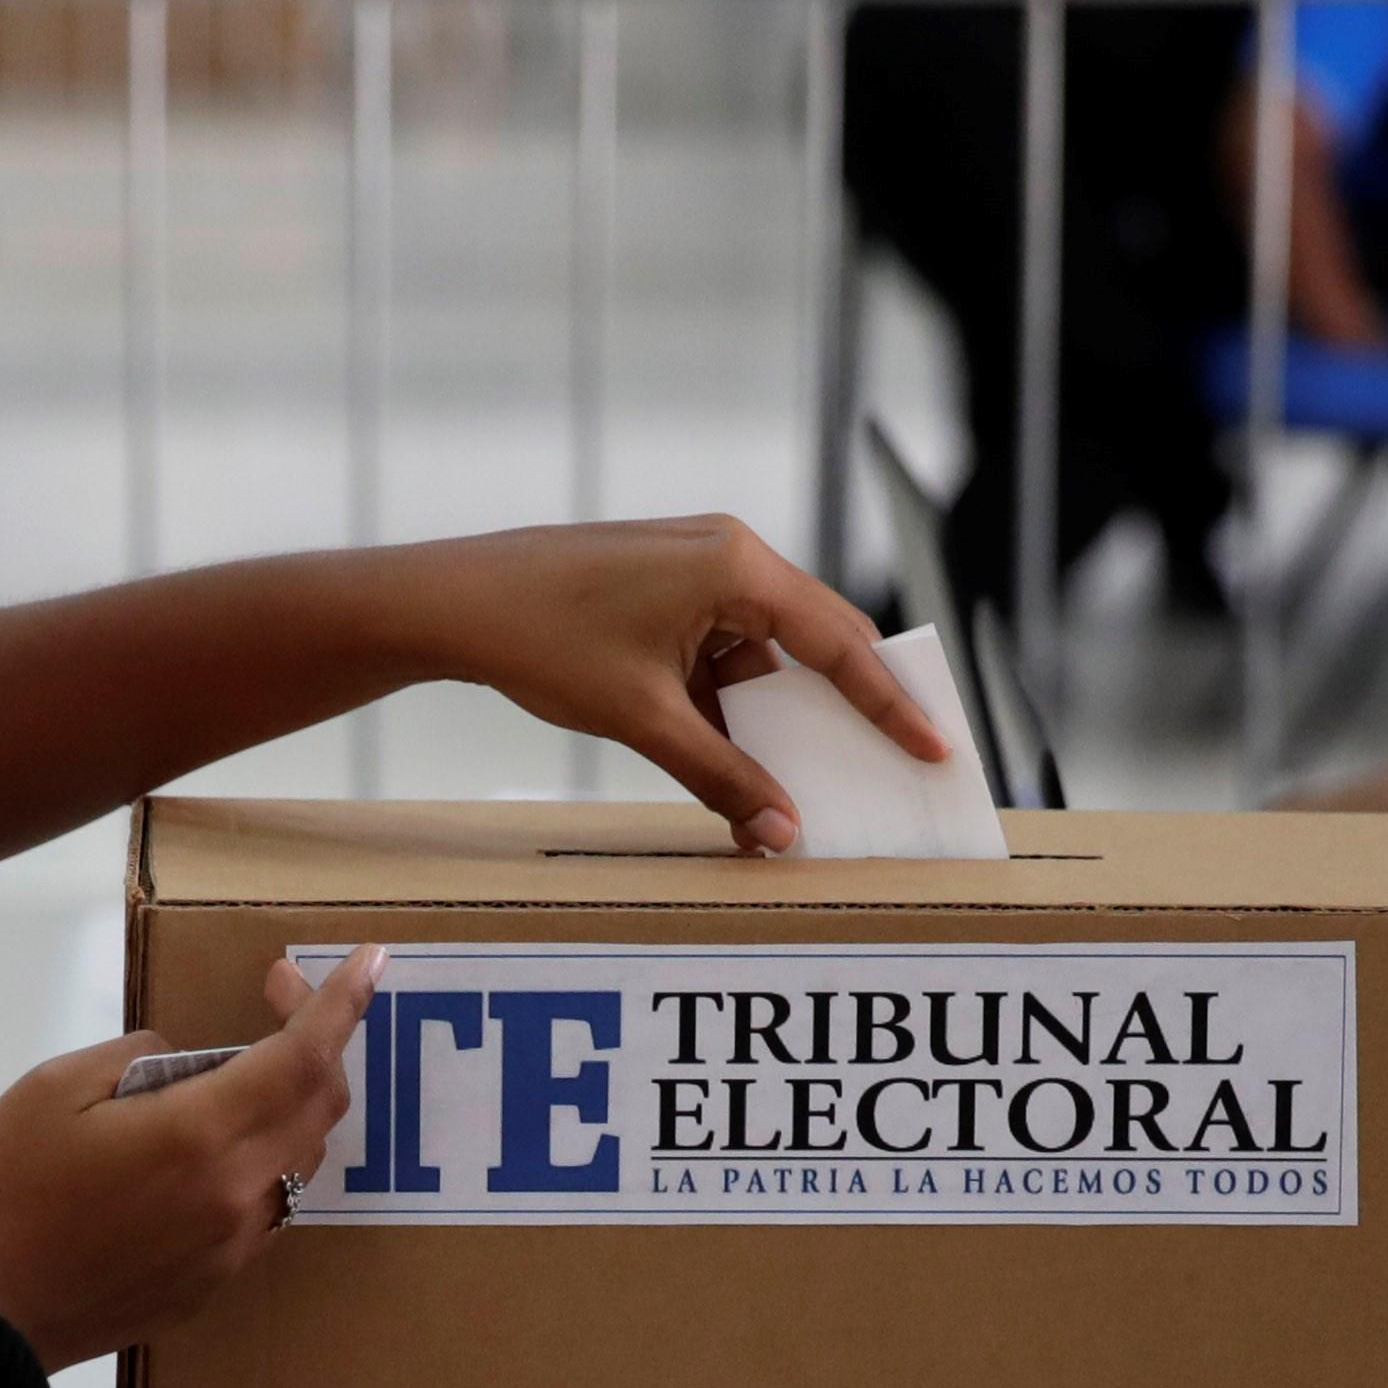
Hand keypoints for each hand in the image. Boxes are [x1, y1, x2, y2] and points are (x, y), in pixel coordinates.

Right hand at [0, 949, 389, 1372]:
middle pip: (319, 1106)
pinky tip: (218, 1144)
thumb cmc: (0, 1194)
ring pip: (302, 1161)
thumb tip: (179, 1061)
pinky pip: (270, 1207)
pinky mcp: (214, 1283)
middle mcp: (236, 1194)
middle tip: (273, 1000)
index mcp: (199, 1136)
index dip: (343, 1003)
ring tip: (244, 1070)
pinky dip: (266, 1158)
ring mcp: (231, 1247)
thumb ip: (136, 1059)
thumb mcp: (51, 1091)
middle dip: (316, 1041)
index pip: (304, 1057)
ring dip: (295, 1103)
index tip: (370, 960)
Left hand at [401, 519, 941, 852]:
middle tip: (888, 769)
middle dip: (844, 713)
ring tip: (792, 786)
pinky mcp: (666, 593)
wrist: (453, 602)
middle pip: (814, 642)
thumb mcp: (642, 719)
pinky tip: (730, 762)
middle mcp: (728, 555)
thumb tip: (781, 831)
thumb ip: (719, 774)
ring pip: (762, 658)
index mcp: (736, 566)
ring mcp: (696, 571)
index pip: (838, 642)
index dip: (889, 703)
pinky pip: (720, 656)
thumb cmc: (541, 640)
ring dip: (771, 721)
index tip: (934, 746)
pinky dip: (727, 708)